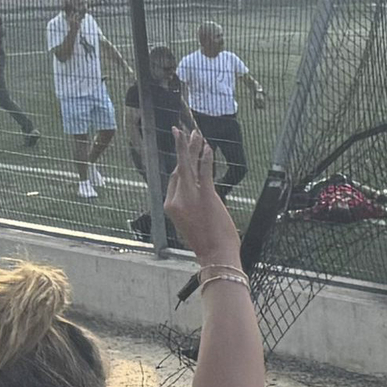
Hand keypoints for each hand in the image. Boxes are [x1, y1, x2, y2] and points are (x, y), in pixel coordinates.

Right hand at [162, 131, 237, 268]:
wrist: (215, 255)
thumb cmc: (207, 243)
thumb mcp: (191, 223)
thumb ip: (190, 207)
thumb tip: (196, 198)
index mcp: (170, 206)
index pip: (174, 179)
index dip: (182, 164)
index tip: (188, 152)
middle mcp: (177, 199)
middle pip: (179, 167)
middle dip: (184, 148)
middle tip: (186, 132)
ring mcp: (190, 197)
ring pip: (189, 166)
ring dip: (192, 147)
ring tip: (195, 132)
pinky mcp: (206, 196)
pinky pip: (205, 172)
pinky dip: (205, 158)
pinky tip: (207, 147)